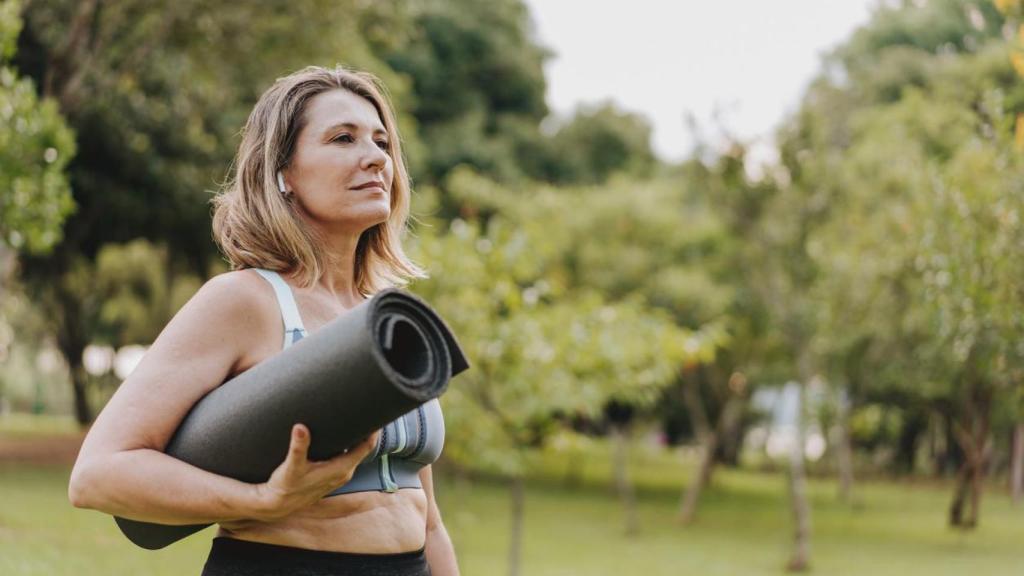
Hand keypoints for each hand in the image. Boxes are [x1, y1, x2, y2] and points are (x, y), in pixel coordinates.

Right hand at [249, 424, 378, 521]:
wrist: (278, 504)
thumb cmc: (286, 486)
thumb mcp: (291, 466)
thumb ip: (298, 447)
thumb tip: (300, 427)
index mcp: (341, 469)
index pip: (367, 446)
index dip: (373, 429)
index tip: (375, 412)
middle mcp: (345, 473)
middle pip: (363, 447)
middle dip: (365, 429)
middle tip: (364, 408)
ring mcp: (340, 475)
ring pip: (355, 452)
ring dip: (356, 437)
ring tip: (354, 416)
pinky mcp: (332, 475)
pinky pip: (347, 456)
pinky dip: (348, 445)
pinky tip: (341, 434)